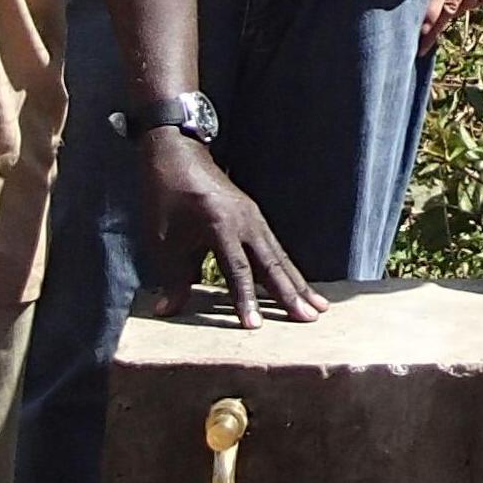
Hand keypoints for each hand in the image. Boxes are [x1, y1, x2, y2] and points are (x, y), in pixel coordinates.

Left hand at [135, 138, 322, 328]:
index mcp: (220, 224)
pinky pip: (276, 248)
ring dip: (299, 283)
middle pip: (272, 263)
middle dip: (291, 294)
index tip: (255, 326)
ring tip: (320, 308)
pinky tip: (301, 287)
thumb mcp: (162, 239)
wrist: (178, 155)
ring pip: (281, 256)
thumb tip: (166, 312)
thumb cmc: (166, 197)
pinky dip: (290, 270)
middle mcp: (246, 221)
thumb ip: (171, 277)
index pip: (237, 269)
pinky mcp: (256, 218)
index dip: (246, 299)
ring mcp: (255, 218)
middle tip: (311, 319)